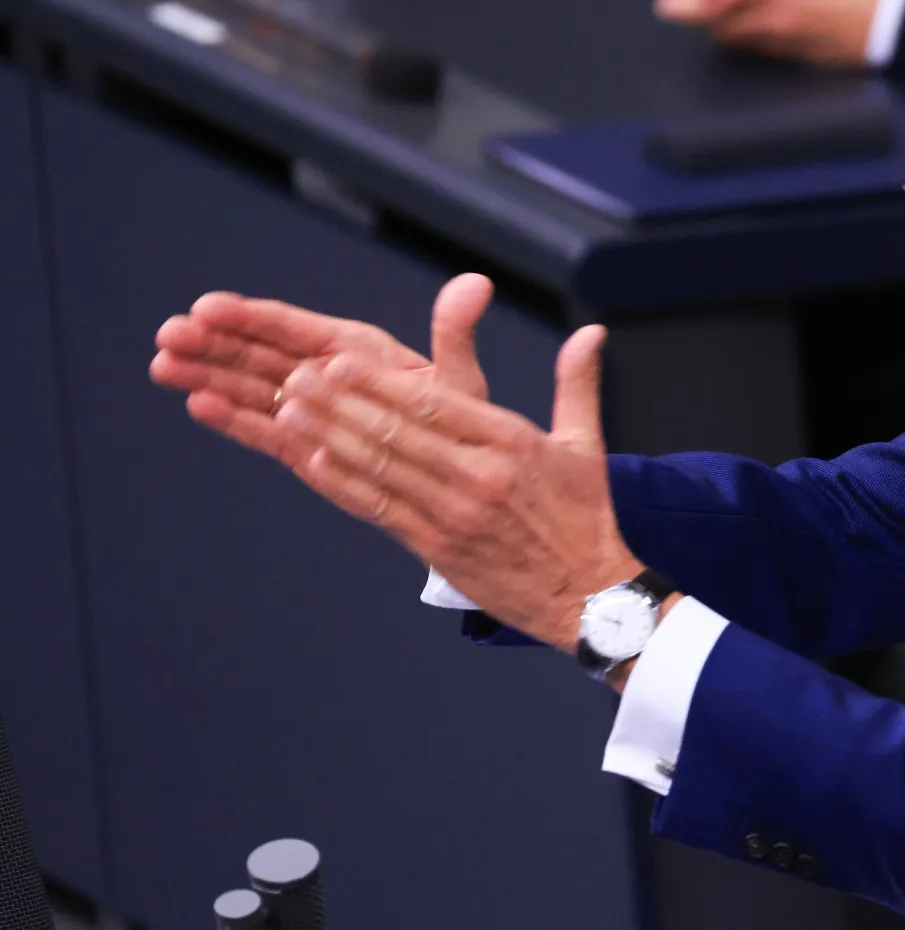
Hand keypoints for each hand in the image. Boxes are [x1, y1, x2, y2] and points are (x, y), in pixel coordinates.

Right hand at [151, 273, 493, 472]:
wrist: (458, 476)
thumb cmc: (460, 420)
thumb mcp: (458, 379)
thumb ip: (455, 334)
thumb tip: (476, 284)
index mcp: (357, 351)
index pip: (295, 328)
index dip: (250, 317)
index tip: (207, 308)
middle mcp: (327, 374)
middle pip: (261, 353)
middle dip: (214, 344)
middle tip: (167, 336)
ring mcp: (312, 408)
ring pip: (253, 387)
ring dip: (209, 376)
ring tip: (164, 367)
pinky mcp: (305, 442)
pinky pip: (266, 428)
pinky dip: (236, 419)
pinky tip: (199, 406)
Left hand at [272, 324, 638, 651]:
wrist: (588, 597)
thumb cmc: (585, 517)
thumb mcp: (586, 444)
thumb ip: (577, 382)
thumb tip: (592, 332)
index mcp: (512, 444)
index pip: (436, 404)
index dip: (379, 383)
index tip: (337, 360)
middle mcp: (480, 477)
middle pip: (397, 433)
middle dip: (338, 403)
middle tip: (293, 376)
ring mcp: (454, 515)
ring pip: (380, 468)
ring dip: (327, 437)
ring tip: (286, 408)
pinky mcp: (437, 548)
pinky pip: (379, 509)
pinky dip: (341, 483)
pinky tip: (310, 460)